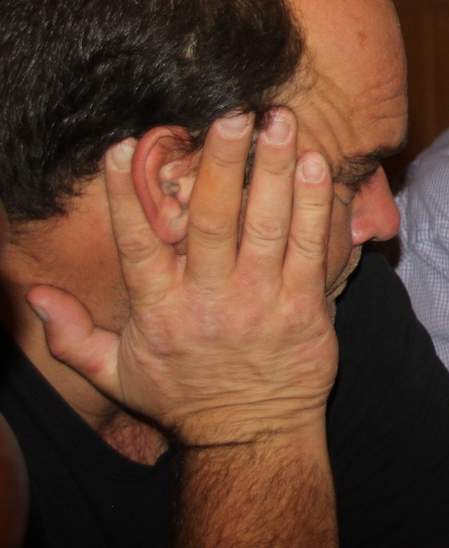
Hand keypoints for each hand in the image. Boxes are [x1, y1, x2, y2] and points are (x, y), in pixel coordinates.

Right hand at [29, 109, 338, 446]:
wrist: (252, 436)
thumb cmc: (184, 398)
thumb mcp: (116, 374)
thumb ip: (72, 335)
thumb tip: (32, 295)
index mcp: (159, 310)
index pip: (137, 245)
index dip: (126, 196)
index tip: (120, 147)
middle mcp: (209, 301)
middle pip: (212, 222)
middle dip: (220, 164)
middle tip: (229, 113)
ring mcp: (261, 302)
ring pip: (266, 225)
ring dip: (275, 169)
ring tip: (279, 121)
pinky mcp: (306, 308)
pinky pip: (311, 247)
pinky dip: (314, 204)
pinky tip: (315, 164)